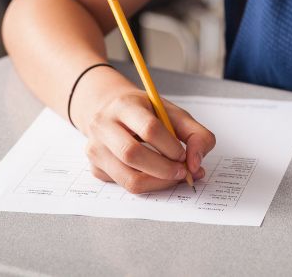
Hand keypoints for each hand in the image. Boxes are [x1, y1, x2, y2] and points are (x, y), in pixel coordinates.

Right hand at [81, 88, 215, 193]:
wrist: (110, 111)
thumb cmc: (145, 113)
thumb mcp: (172, 113)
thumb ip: (195, 134)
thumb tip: (196, 164)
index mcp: (124, 105)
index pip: (149, 128)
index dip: (171, 146)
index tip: (184, 155)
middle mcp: (103, 125)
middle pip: (132, 154)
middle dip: (164, 169)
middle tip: (183, 172)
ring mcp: (95, 148)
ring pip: (128, 178)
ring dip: (158, 183)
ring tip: (174, 177)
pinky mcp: (96, 168)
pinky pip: (125, 186)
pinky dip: (148, 186)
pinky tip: (157, 176)